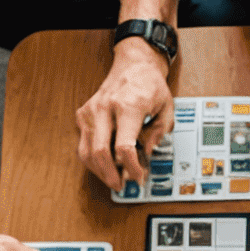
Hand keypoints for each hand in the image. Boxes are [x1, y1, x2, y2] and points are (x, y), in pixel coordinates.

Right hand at [77, 43, 173, 190]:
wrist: (133, 64)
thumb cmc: (149, 84)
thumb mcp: (166, 109)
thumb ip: (159, 134)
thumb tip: (146, 154)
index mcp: (128, 106)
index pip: (124, 147)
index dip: (132, 168)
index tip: (139, 177)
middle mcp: (106, 108)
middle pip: (101, 152)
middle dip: (111, 175)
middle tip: (121, 186)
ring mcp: (91, 111)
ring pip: (87, 151)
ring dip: (99, 171)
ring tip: (113, 179)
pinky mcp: (84, 114)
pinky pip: (83, 143)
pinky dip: (92, 158)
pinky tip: (104, 165)